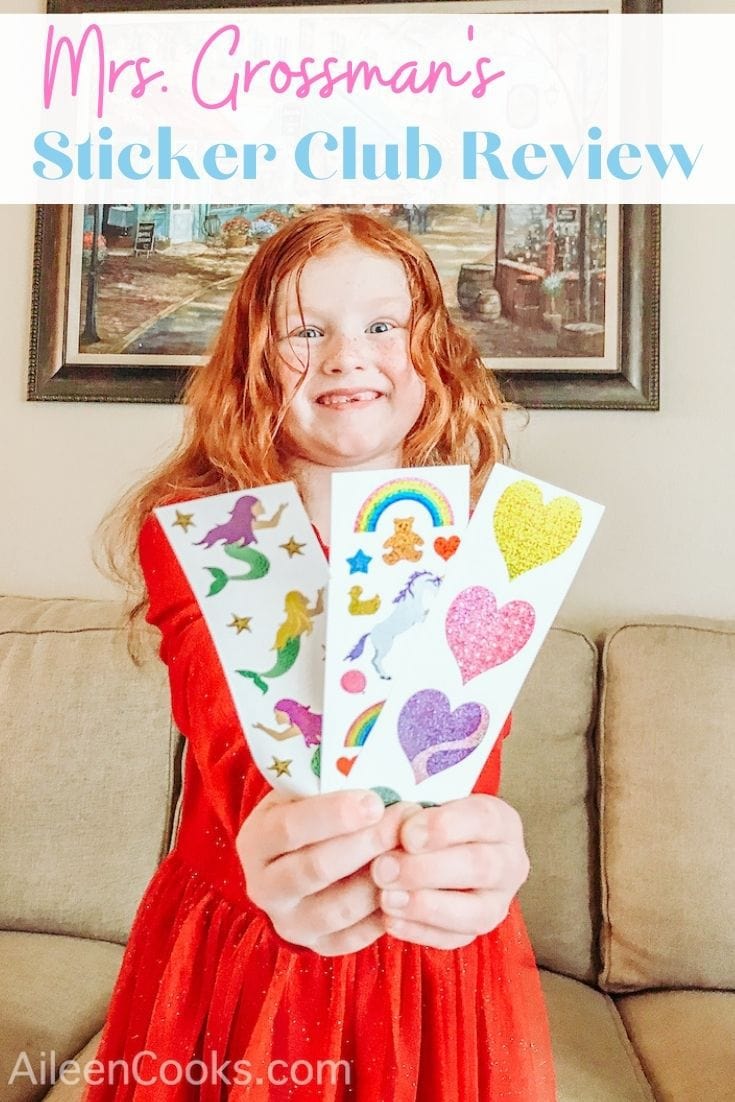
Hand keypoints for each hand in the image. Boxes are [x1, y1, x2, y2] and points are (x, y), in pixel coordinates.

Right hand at [236, 789, 418, 956]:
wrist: (295, 862)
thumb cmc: (310, 814)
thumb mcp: (305, 794)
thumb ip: (330, 787)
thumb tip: (380, 771)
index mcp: (257, 840)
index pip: (289, 829)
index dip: (333, 815)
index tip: (373, 801)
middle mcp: (264, 886)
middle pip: (314, 869)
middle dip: (365, 844)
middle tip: (404, 822)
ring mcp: (289, 922)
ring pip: (339, 908)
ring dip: (381, 879)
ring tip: (413, 853)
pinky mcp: (318, 947)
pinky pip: (355, 938)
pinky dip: (385, 914)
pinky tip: (408, 888)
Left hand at [370, 794, 529, 949]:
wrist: (433, 849)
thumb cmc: (426, 821)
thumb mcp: (424, 804)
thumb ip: (413, 814)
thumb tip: (394, 828)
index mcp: (500, 820)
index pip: (483, 819)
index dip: (444, 827)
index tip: (407, 834)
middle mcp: (510, 862)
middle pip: (479, 867)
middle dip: (427, 870)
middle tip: (384, 869)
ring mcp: (498, 901)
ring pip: (476, 911)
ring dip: (426, 906)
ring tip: (386, 898)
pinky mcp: (477, 929)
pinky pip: (455, 938)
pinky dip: (420, 931)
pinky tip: (390, 920)